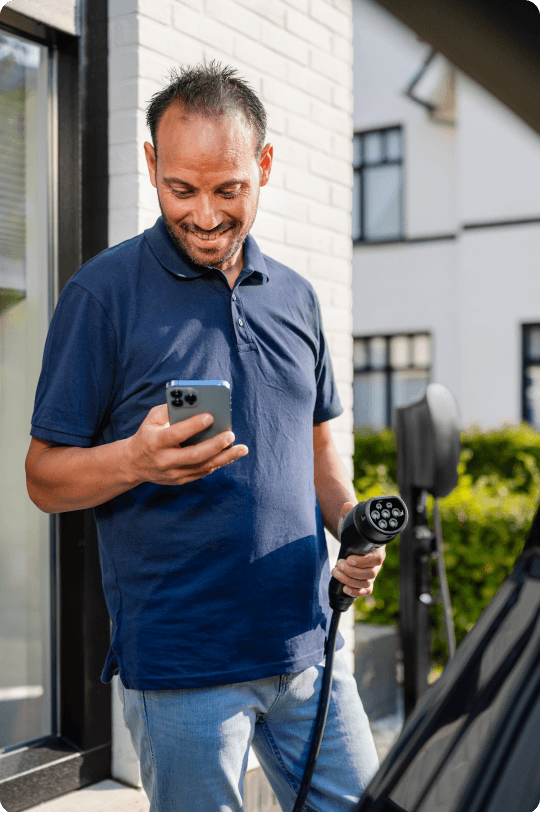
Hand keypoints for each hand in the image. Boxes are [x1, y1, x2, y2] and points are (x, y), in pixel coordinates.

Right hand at [125, 404, 247, 485]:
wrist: (134, 463)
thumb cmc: (148, 434)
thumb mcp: (152, 418)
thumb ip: (171, 410)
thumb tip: (197, 403)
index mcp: (155, 442)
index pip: (176, 434)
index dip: (193, 426)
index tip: (210, 416)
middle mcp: (164, 460)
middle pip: (194, 455)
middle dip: (215, 445)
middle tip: (231, 435)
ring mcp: (173, 473)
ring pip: (203, 467)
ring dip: (224, 458)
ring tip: (242, 449)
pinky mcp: (180, 480)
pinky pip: (202, 472)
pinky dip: (218, 463)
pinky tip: (230, 454)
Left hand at [332, 501, 385, 597]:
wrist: (352, 540)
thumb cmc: (353, 531)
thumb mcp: (351, 520)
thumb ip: (349, 511)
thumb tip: (347, 506)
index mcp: (377, 549)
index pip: (376, 559)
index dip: (363, 561)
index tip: (348, 558)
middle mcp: (377, 563)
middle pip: (370, 574)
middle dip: (352, 571)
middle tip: (338, 564)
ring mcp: (371, 573)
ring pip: (366, 583)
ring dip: (349, 580)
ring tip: (335, 571)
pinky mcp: (365, 581)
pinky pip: (365, 591)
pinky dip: (355, 592)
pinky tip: (344, 588)